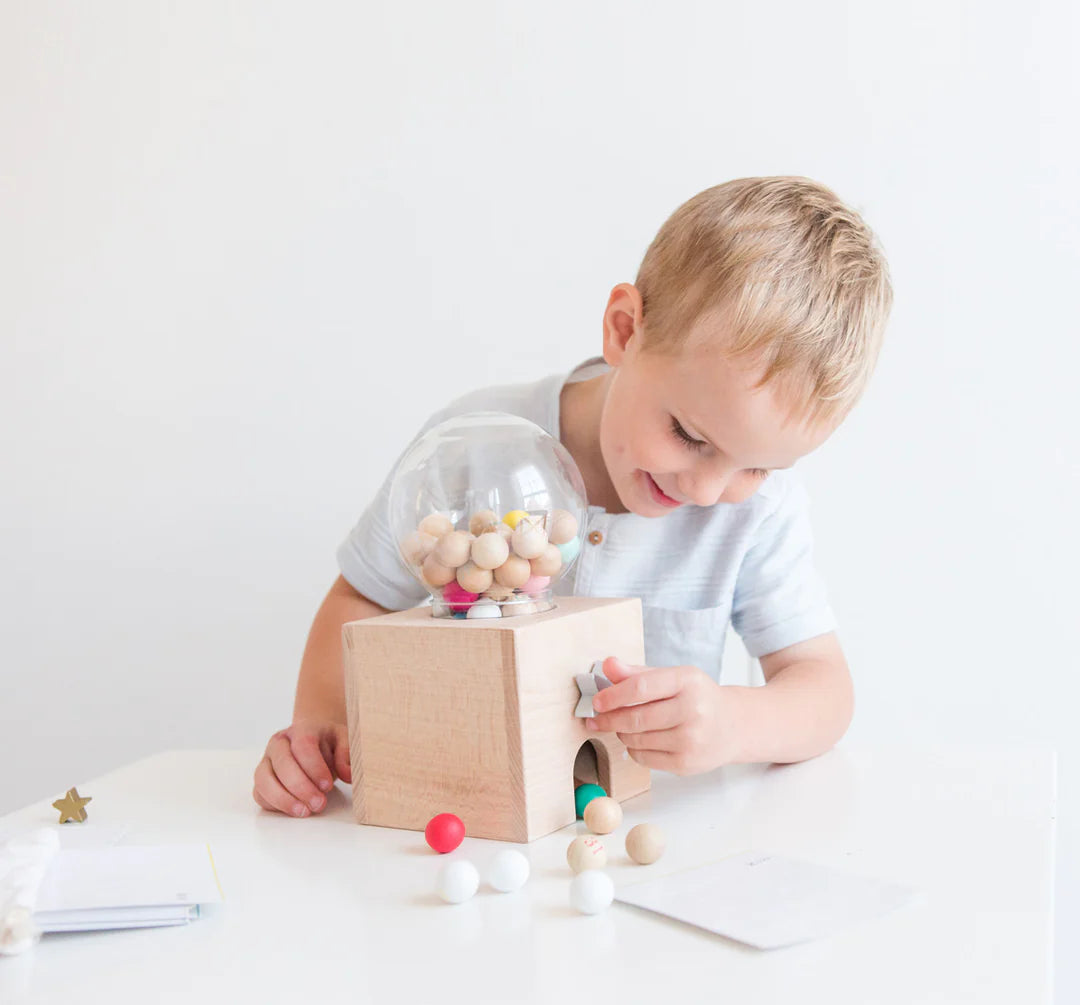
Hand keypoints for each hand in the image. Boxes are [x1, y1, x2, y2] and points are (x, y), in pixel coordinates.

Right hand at [253, 719, 351, 816]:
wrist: (313, 739)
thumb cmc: (327, 742)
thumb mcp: (343, 740)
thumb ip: (346, 754)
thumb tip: (347, 774)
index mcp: (301, 729)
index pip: (303, 746)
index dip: (314, 768)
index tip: (327, 786)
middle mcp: (279, 743)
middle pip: (282, 764)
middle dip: (301, 788)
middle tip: (319, 803)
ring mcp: (266, 761)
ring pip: (264, 780)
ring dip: (284, 800)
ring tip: (304, 812)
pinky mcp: (262, 779)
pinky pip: (260, 793)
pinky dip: (274, 805)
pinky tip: (293, 810)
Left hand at [586, 656, 749, 774]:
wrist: (733, 725)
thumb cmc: (698, 697)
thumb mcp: (672, 677)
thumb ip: (637, 673)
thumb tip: (607, 665)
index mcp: (687, 681)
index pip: (641, 687)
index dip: (613, 695)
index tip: (596, 701)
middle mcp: (693, 710)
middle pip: (636, 718)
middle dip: (609, 719)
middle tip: (596, 719)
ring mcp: (691, 740)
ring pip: (637, 739)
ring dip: (622, 733)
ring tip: (624, 725)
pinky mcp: (686, 764)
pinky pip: (644, 758)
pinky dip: (633, 749)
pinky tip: (639, 740)